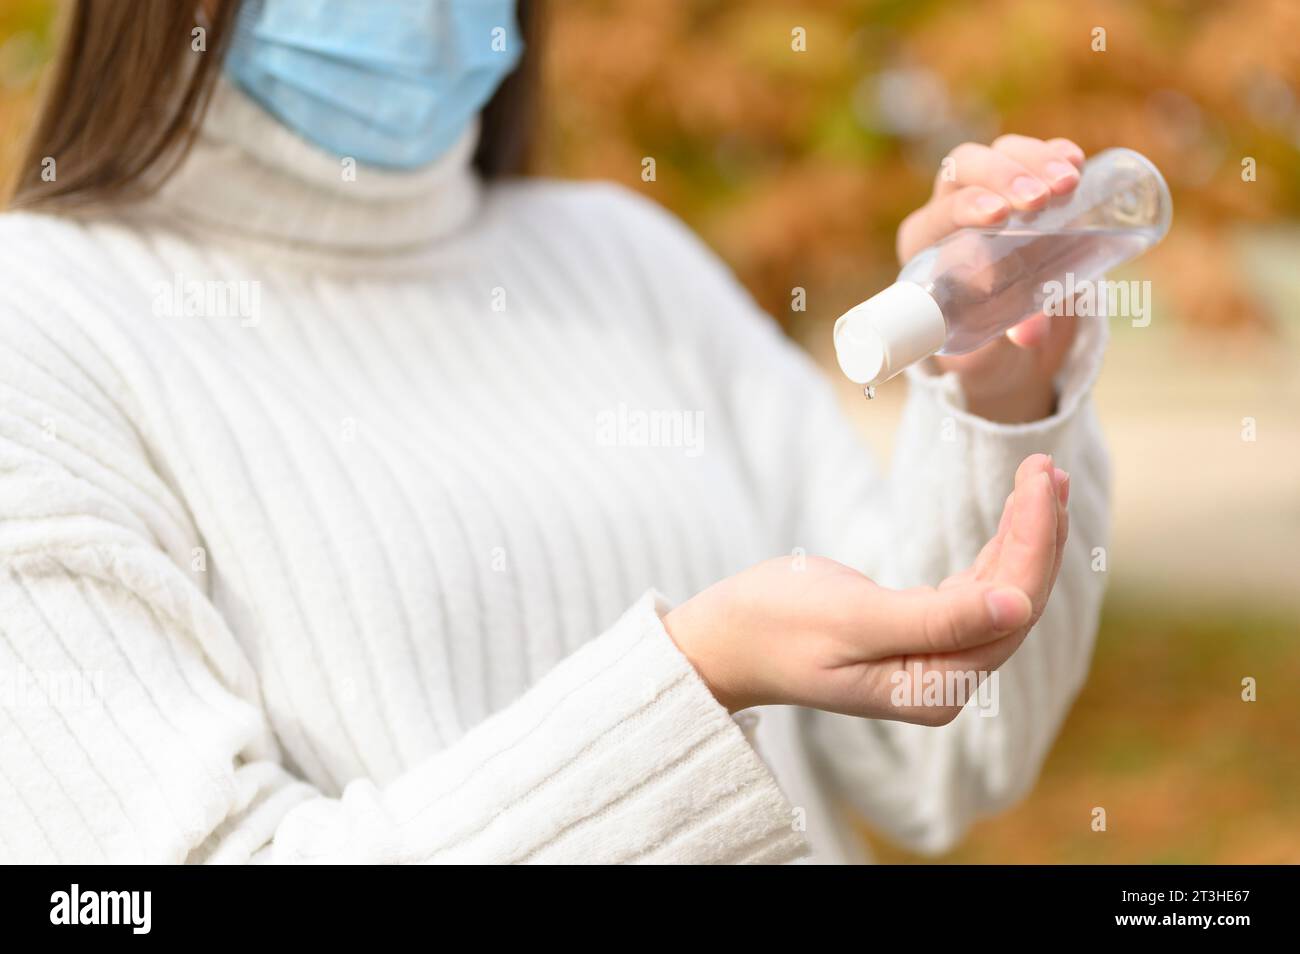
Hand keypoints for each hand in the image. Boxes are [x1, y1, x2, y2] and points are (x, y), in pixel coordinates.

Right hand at [664, 454, 1067, 722]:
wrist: (725, 639)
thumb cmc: (774, 626)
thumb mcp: (851, 618)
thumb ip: (935, 620)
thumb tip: (1016, 607)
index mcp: (933, 686)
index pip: (1007, 610)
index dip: (1033, 545)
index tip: (1038, 482)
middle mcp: (944, 680)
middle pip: (1014, 601)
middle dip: (1037, 534)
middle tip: (1045, 468)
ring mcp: (934, 659)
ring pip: (1000, 592)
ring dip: (1023, 536)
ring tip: (1039, 477)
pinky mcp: (920, 633)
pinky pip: (974, 589)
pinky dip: (996, 548)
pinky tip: (1013, 515)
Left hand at [896, 135, 1086, 422]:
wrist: (1002, 309)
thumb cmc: (982, 321)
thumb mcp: (990, 329)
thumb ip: (1008, 328)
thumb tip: (1029, 334)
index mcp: (925, 241)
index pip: (940, 211)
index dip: (968, 206)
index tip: (1000, 215)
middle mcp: (949, 202)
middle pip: (966, 166)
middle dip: (1004, 175)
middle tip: (1041, 199)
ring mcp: (987, 183)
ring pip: (1001, 151)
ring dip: (1036, 160)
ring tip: (1069, 183)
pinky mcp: (1021, 177)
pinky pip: (1034, 154)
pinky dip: (1054, 153)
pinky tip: (1075, 162)